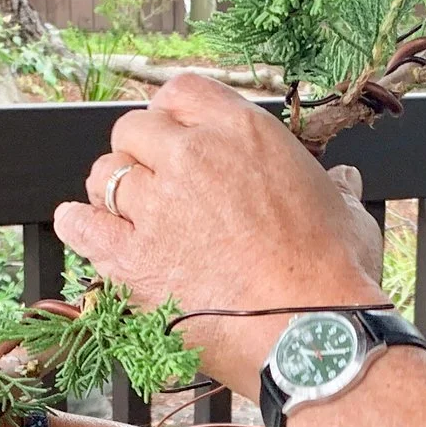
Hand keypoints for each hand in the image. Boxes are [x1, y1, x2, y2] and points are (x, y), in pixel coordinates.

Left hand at [53, 72, 385, 392]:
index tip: (176, 136)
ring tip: (128, 213)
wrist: (314, 333)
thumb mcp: (348, 213)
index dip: (173, 115)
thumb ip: (334, 187)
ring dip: (112, 191)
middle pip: (134, 130)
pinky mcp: (131, 260)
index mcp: (242, 131)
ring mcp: (155, 207)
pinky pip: (81, 226)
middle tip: (157, 184)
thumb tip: (342, 179)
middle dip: (142, 153)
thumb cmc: (337, 275)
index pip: (181, 92)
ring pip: (105, 175)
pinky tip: (83, 228)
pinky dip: (77, 224)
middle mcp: (190, 157)